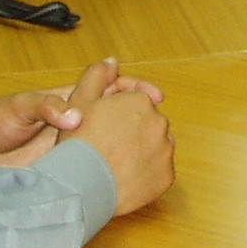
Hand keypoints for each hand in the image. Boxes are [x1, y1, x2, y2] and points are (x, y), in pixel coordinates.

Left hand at [0, 57, 168, 175]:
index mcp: (69, 99)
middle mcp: (76, 120)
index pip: (109, 86)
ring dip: (130, 144)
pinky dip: (110, 169)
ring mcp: (73, 144)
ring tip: (151, 152)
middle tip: (161, 126)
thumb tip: (76, 118)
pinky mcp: (65, 167)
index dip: (133, 88)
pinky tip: (125, 177)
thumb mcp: (21, 107)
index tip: (154, 95)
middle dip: (141, 117)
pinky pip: (93, 166)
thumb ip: (47, 107)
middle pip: (116, 114)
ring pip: (109, 141)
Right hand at [55, 57, 175, 213]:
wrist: (82, 187)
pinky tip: (126, 179)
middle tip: (109, 148)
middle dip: (133, 133)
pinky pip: (159, 172)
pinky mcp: (167, 177)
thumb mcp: (79, 102)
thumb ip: (96, 76)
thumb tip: (112, 61)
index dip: (118, 117)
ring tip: (117, 164)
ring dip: (142, 153)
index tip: (105, 130)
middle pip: (148, 125)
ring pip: (156, 148)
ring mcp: (166, 151)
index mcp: (141, 102)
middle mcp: (159, 123)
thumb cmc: (79, 143)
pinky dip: (147, 174)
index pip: (136, 105)